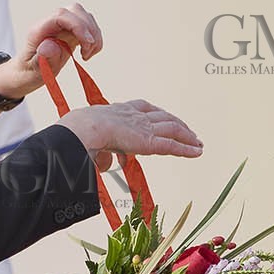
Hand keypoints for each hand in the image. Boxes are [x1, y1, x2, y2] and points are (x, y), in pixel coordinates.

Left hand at [0, 2, 104, 99]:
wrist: (25, 73)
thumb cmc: (28, 72)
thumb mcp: (32, 71)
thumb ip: (42, 58)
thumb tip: (52, 45)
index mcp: (39, 30)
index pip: (61, 15)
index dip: (78, 25)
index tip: (87, 44)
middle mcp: (51, 24)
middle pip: (75, 10)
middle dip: (88, 29)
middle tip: (86, 53)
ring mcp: (62, 27)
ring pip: (85, 17)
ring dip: (94, 35)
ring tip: (87, 55)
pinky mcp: (71, 32)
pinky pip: (88, 27)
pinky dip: (94, 39)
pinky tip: (88, 53)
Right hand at [58, 100, 202, 168]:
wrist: (82, 130)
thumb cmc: (76, 133)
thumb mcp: (89, 141)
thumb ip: (101, 154)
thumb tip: (107, 165)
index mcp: (118, 110)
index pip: (142, 108)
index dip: (156, 113)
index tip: (163, 117)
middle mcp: (134, 115)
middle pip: (162, 116)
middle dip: (177, 123)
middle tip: (188, 131)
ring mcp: (143, 127)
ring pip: (172, 129)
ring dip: (187, 136)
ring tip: (197, 143)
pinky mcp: (148, 141)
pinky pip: (172, 145)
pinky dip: (186, 149)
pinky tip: (196, 152)